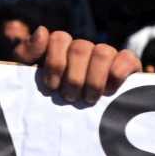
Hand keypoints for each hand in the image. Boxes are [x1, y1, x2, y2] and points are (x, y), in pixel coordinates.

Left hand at [17, 27, 140, 102]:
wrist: (64, 125)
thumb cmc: (43, 98)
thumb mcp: (27, 76)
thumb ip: (27, 53)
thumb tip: (42, 30)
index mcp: (60, 48)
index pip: (60, 38)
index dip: (55, 63)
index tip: (51, 87)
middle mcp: (83, 48)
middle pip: (80, 48)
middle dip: (73, 77)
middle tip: (70, 97)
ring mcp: (105, 55)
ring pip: (102, 52)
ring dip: (93, 79)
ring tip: (88, 99)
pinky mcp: (127, 66)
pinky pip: (127, 58)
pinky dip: (118, 72)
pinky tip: (109, 90)